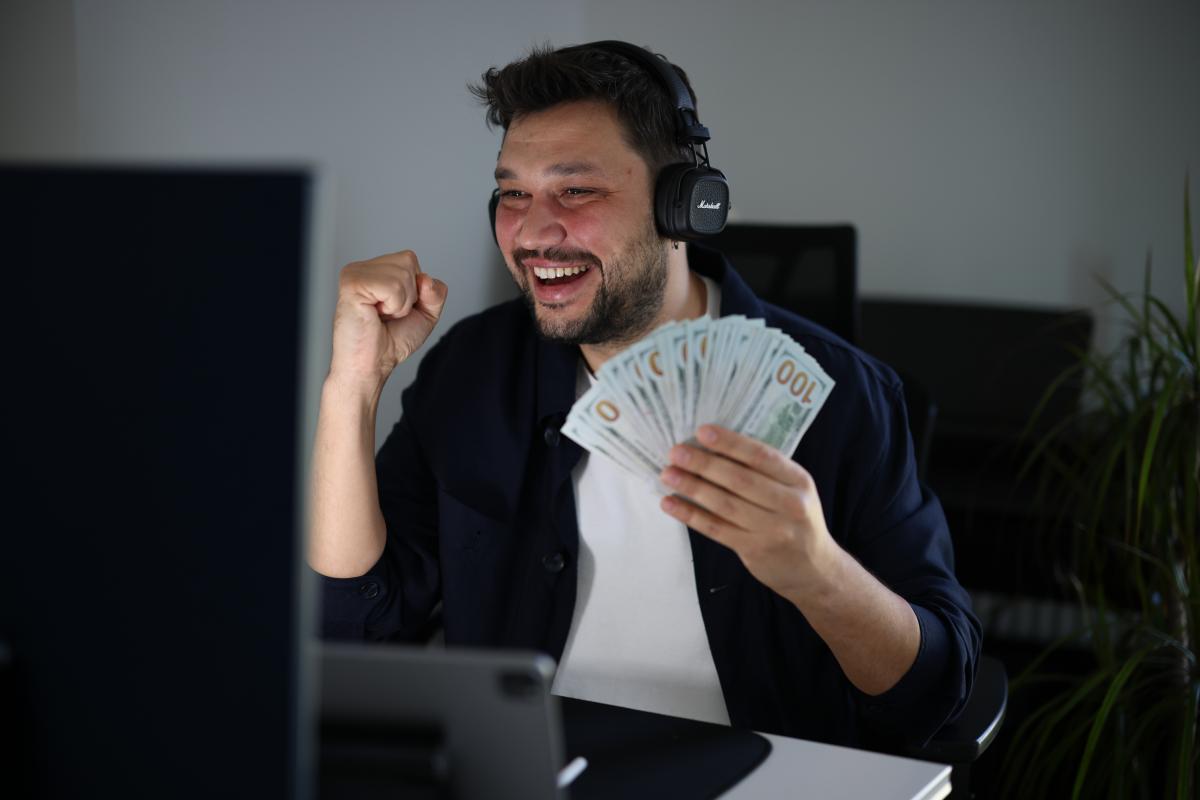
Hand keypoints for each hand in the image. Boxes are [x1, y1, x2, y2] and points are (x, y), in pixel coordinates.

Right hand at [328, 250, 447, 393]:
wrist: (372, 365)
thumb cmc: (391, 341)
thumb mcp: (426, 313)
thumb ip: (435, 292)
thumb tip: (425, 278)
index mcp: (375, 270)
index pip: (410, 259)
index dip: (416, 289)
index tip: (396, 310)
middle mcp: (362, 268)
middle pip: (408, 260)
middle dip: (409, 295)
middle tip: (388, 314)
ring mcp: (354, 273)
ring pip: (402, 273)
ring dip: (401, 303)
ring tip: (381, 316)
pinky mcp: (351, 284)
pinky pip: (392, 286)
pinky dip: (393, 306)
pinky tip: (375, 315)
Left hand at [659, 425, 837, 602]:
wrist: (813, 569)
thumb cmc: (795, 519)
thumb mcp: (793, 490)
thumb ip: (764, 472)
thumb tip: (714, 447)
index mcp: (799, 481)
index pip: (762, 457)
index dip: (731, 443)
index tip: (702, 431)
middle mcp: (790, 505)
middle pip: (740, 480)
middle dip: (704, 464)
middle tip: (676, 452)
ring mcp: (773, 530)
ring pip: (725, 505)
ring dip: (692, 487)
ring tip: (668, 474)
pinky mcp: (754, 550)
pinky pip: (716, 529)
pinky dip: (690, 515)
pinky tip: (670, 504)